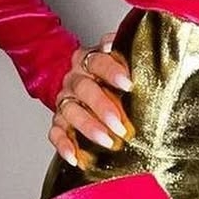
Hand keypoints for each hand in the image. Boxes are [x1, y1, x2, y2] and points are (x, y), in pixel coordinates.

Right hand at [46, 31, 133, 168]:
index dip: (112, 71)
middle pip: (84, 89)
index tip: (128, 84)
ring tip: (107, 141)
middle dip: (103, 107)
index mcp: (87, 59)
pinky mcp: (59, 120)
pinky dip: (63, 145)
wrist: (81, 79)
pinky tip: (75, 156)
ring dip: (88, 127)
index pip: (97, 61)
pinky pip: (55, 132)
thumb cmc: (107, 73)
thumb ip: (127, 51)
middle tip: (120, 124)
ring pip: (70, 112)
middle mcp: (74, 79)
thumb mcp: (117, 57)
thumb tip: (143, 42)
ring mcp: (64, 100)